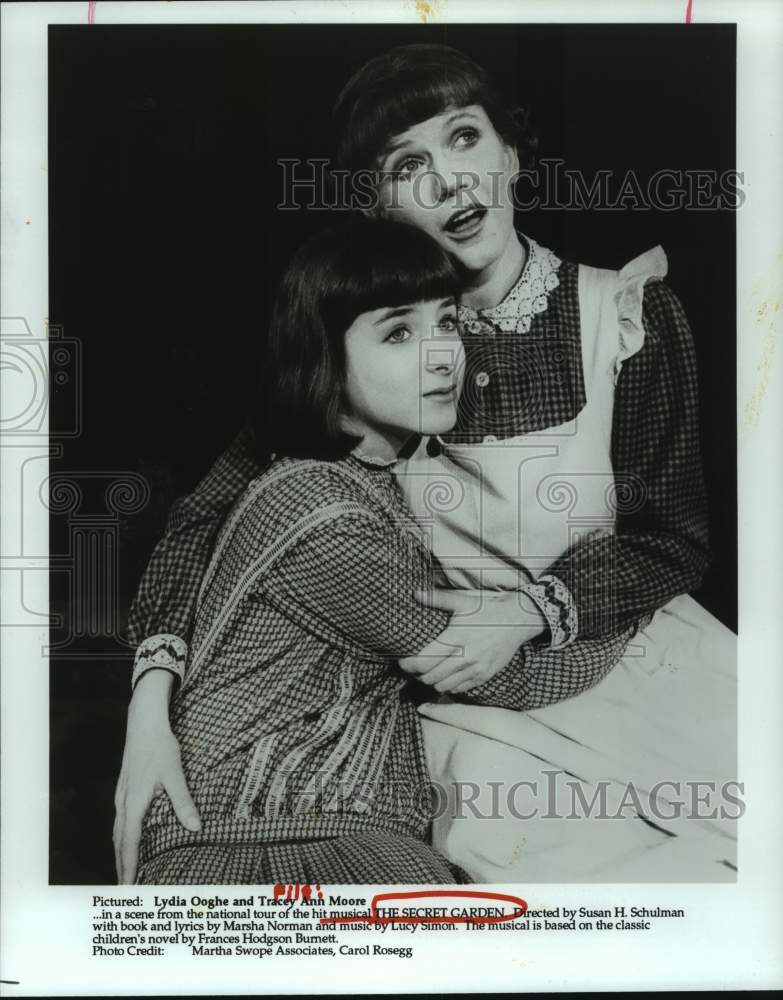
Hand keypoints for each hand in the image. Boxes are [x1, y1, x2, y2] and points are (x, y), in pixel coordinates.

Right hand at [113, 670, 200, 883]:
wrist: (143, 722)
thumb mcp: (175, 773)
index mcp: (133, 803)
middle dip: (122, 865)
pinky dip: (123, 836)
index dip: (129, 866)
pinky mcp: (125, 788)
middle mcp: (123, 802)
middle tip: (127, 888)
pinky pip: (121, 820)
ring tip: (127, 869)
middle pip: (119, 842)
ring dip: (122, 851)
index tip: (129, 887)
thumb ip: (183, 801)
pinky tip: (130, 837)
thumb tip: (195, 827)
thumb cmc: (159, 746)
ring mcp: (122, 795)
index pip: (129, 844)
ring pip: (118, 831)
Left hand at [399, 588, 545, 694]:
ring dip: (430, 682)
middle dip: (416, 674)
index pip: (424, 661)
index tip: (401, 661)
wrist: (517, 621)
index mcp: (457, 638)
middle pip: (430, 677)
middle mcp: (466, 657)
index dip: (408, 665)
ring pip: (443, 686)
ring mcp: (476, 669)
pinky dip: (447, 686)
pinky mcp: (483, 676)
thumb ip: (437, 599)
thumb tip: (415, 594)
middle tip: (411, 667)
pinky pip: (458, 689)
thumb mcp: (462, 601)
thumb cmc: (487, 609)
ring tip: (426, 672)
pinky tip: (443, 676)